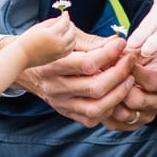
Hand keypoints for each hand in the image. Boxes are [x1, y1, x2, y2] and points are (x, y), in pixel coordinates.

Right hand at [12, 12, 76, 67]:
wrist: (22, 55)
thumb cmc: (28, 40)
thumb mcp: (39, 27)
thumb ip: (52, 21)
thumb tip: (61, 18)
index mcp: (52, 33)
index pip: (65, 22)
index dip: (66, 16)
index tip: (65, 13)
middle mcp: (58, 43)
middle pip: (72, 31)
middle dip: (71, 25)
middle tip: (67, 21)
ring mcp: (60, 51)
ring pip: (73, 41)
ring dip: (72, 34)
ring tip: (67, 30)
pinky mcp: (59, 57)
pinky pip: (70, 49)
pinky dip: (71, 43)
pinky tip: (66, 40)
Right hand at [18, 31, 132, 127]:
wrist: (27, 68)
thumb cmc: (49, 48)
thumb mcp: (64, 37)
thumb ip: (91, 41)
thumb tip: (117, 43)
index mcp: (50, 65)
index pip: (86, 64)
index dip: (109, 53)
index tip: (121, 44)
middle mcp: (54, 88)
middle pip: (95, 88)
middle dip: (119, 73)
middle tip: (129, 60)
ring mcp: (61, 104)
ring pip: (96, 108)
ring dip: (118, 94)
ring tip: (129, 79)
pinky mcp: (67, 113)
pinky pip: (92, 118)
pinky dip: (109, 107)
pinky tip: (116, 93)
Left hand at [102, 49, 156, 132]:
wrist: (144, 73)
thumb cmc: (142, 58)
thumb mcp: (140, 50)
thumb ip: (129, 54)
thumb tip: (110, 57)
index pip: (151, 81)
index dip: (131, 70)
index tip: (115, 59)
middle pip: (137, 100)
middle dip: (117, 86)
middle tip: (101, 74)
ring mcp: (149, 116)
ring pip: (124, 114)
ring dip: (108, 99)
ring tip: (97, 85)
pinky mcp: (133, 125)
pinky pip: (115, 124)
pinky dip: (104, 112)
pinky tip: (98, 98)